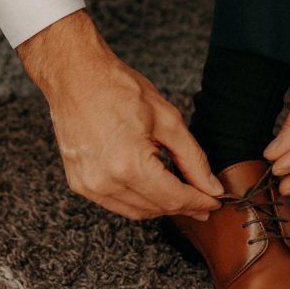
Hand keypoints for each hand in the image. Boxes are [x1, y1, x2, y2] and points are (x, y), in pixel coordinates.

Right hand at [18, 10, 222, 220]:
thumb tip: (211, 186)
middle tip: (203, 201)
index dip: (198, 202)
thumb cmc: (118, 89)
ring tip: (181, 198)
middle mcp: (105, 181)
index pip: (174, 197)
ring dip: (161, 207)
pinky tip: (152, 191)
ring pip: (136, 211)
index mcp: (128, 164)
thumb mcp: (167, 120)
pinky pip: (115, 203)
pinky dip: (138, 201)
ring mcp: (89, 185)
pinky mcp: (79, 183)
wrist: (75, 77)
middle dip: (183, 207)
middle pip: (156, 208)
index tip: (214, 202)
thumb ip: (193, 159)